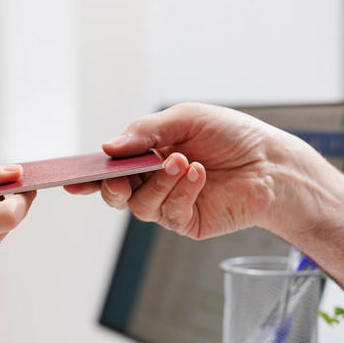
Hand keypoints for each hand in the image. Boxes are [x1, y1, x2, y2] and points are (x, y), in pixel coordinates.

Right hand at [66, 103, 292, 238]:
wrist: (272, 161)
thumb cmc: (231, 135)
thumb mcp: (185, 119)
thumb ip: (145, 132)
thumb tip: (107, 147)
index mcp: (146, 157)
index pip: (110, 168)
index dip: (88, 176)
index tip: (71, 180)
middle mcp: (153, 183)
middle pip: (116, 195)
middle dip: (114, 185)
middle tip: (121, 175)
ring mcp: (169, 205)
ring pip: (141, 205)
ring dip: (158, 183)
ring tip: (182, 161)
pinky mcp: (188, 223)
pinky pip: (170, 213)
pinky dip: (182, 192)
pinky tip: (198, 174)